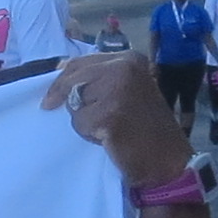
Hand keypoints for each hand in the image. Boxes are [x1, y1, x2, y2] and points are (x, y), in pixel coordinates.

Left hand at [42, 50, 191, 194]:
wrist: (166, 158)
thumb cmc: (145, 127)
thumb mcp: (127, 90)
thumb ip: (98, 77)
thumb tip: (59, 67)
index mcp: (129, 59)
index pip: (80, 62)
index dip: (61, 80)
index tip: (52, 97)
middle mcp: (124, 68)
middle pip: (73, 80)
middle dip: (70, 101)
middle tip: (87, 121)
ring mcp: (118, 90)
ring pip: (74, 103)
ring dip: (84, 120)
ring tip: (108, 128)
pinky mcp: (110, 113)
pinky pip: (80, 123)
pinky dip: (88, 134)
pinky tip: (109, 138)